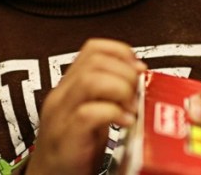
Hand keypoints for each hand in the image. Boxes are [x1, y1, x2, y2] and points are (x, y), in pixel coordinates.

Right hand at [25, 38, 145, 174]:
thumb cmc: (75, 150)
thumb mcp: (93, 115)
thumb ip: (109, 95)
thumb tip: (140, 79)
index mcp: (69, 86)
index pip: (93, 49)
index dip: (121, 52)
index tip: (138, 69)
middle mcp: (62, 96)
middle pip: (95, 61)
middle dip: (125, 73)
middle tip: (136, 93)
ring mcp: (61, 116)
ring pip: (90, 81)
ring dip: (120, 90)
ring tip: (130, 108)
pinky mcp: (66, 138)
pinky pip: (88, 114)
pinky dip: (113, 114)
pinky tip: (125, 123)